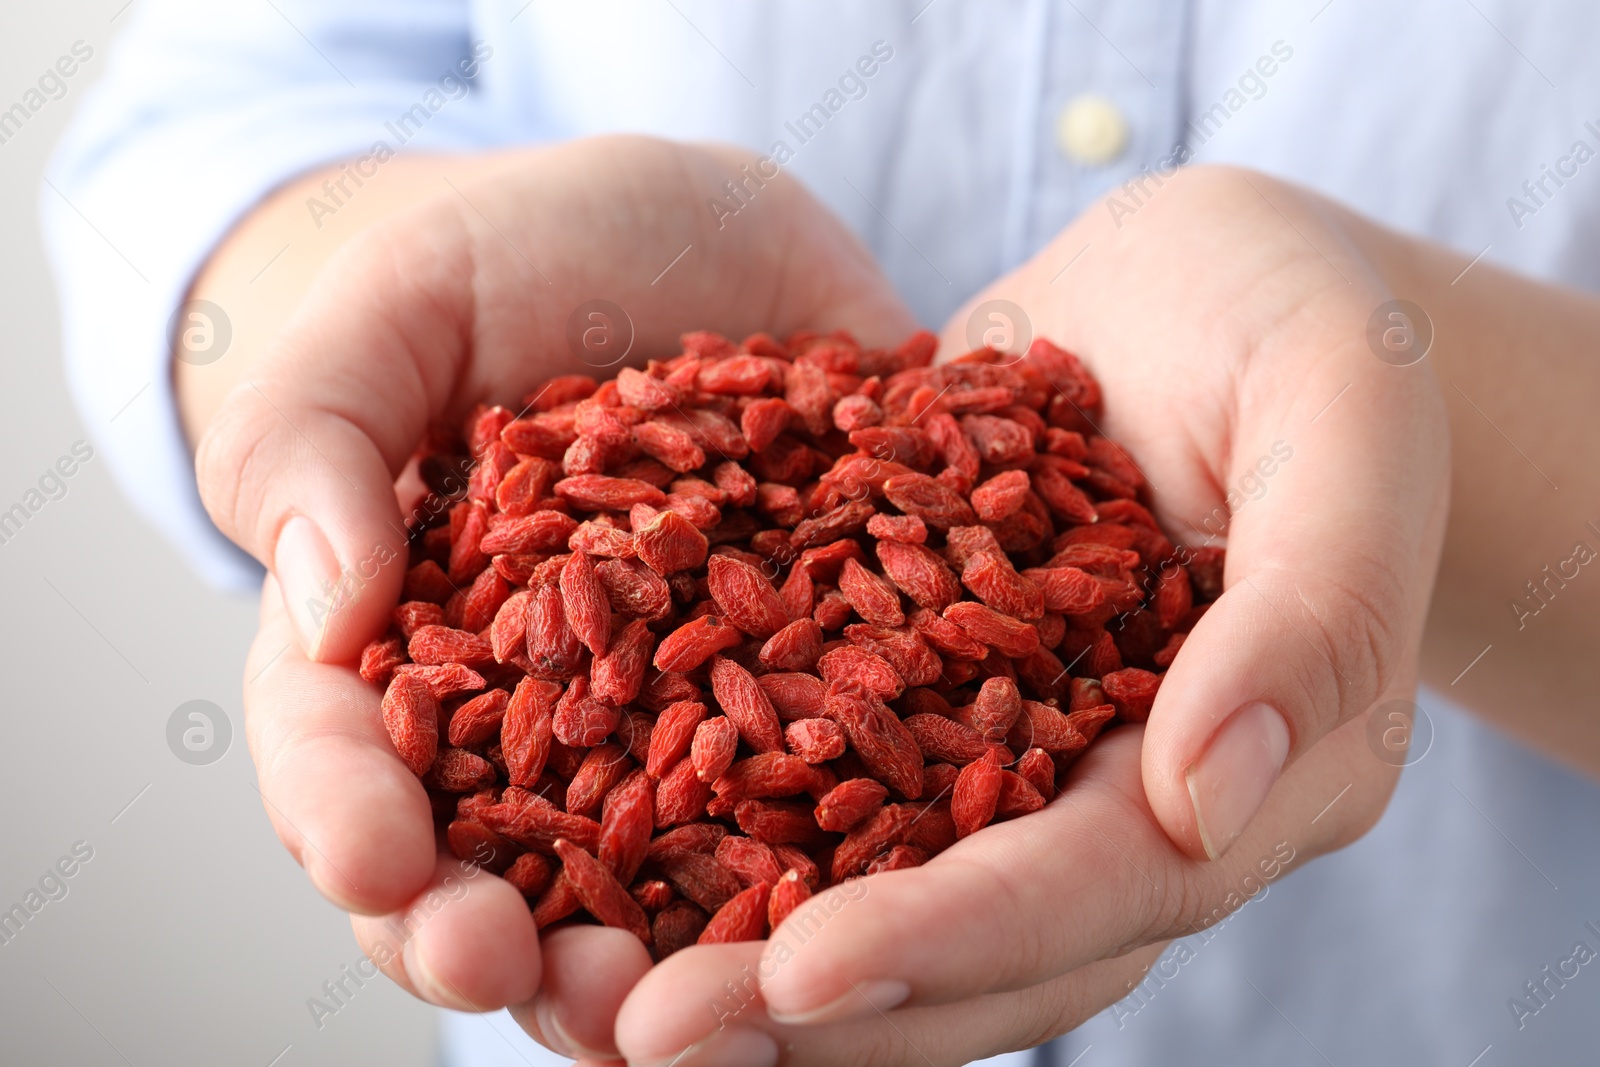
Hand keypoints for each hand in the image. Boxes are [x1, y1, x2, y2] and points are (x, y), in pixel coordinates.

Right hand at [201, 135, 916, 1053]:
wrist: (696, 238)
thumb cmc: (516, 255)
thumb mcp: (396, 304)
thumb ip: (317, 437)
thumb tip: (326, 610)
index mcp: (406, 640)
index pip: (343, 751)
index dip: (347, 818)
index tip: (379, 866)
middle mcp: (545, 712)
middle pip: (499, 857)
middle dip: (499, 934)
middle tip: (522, 978)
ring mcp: (690, 713)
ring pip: (662, 870)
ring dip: (664, 956)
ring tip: (681, 1012)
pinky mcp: (821, 683)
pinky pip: (835, 787)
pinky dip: (842, 863)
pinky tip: (865, 913)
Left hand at [606, 165, 1448, 1065]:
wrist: (1199, 286)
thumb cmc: (1293, 315)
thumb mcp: (1338, 408)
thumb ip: (1313, 604)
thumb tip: (1210, 797)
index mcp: (1269, 768)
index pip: (1104, 886)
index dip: (958, 939)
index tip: (798, 976)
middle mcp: (1137, 801)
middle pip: (981, 947)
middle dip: (818, 1004)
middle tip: (642, 1035)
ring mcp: (1026, 763)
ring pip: (893, 904)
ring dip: (747, 964)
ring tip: (585, 998)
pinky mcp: (933, 704)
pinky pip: (826, 795)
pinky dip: (723, 836)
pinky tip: (593, 848)